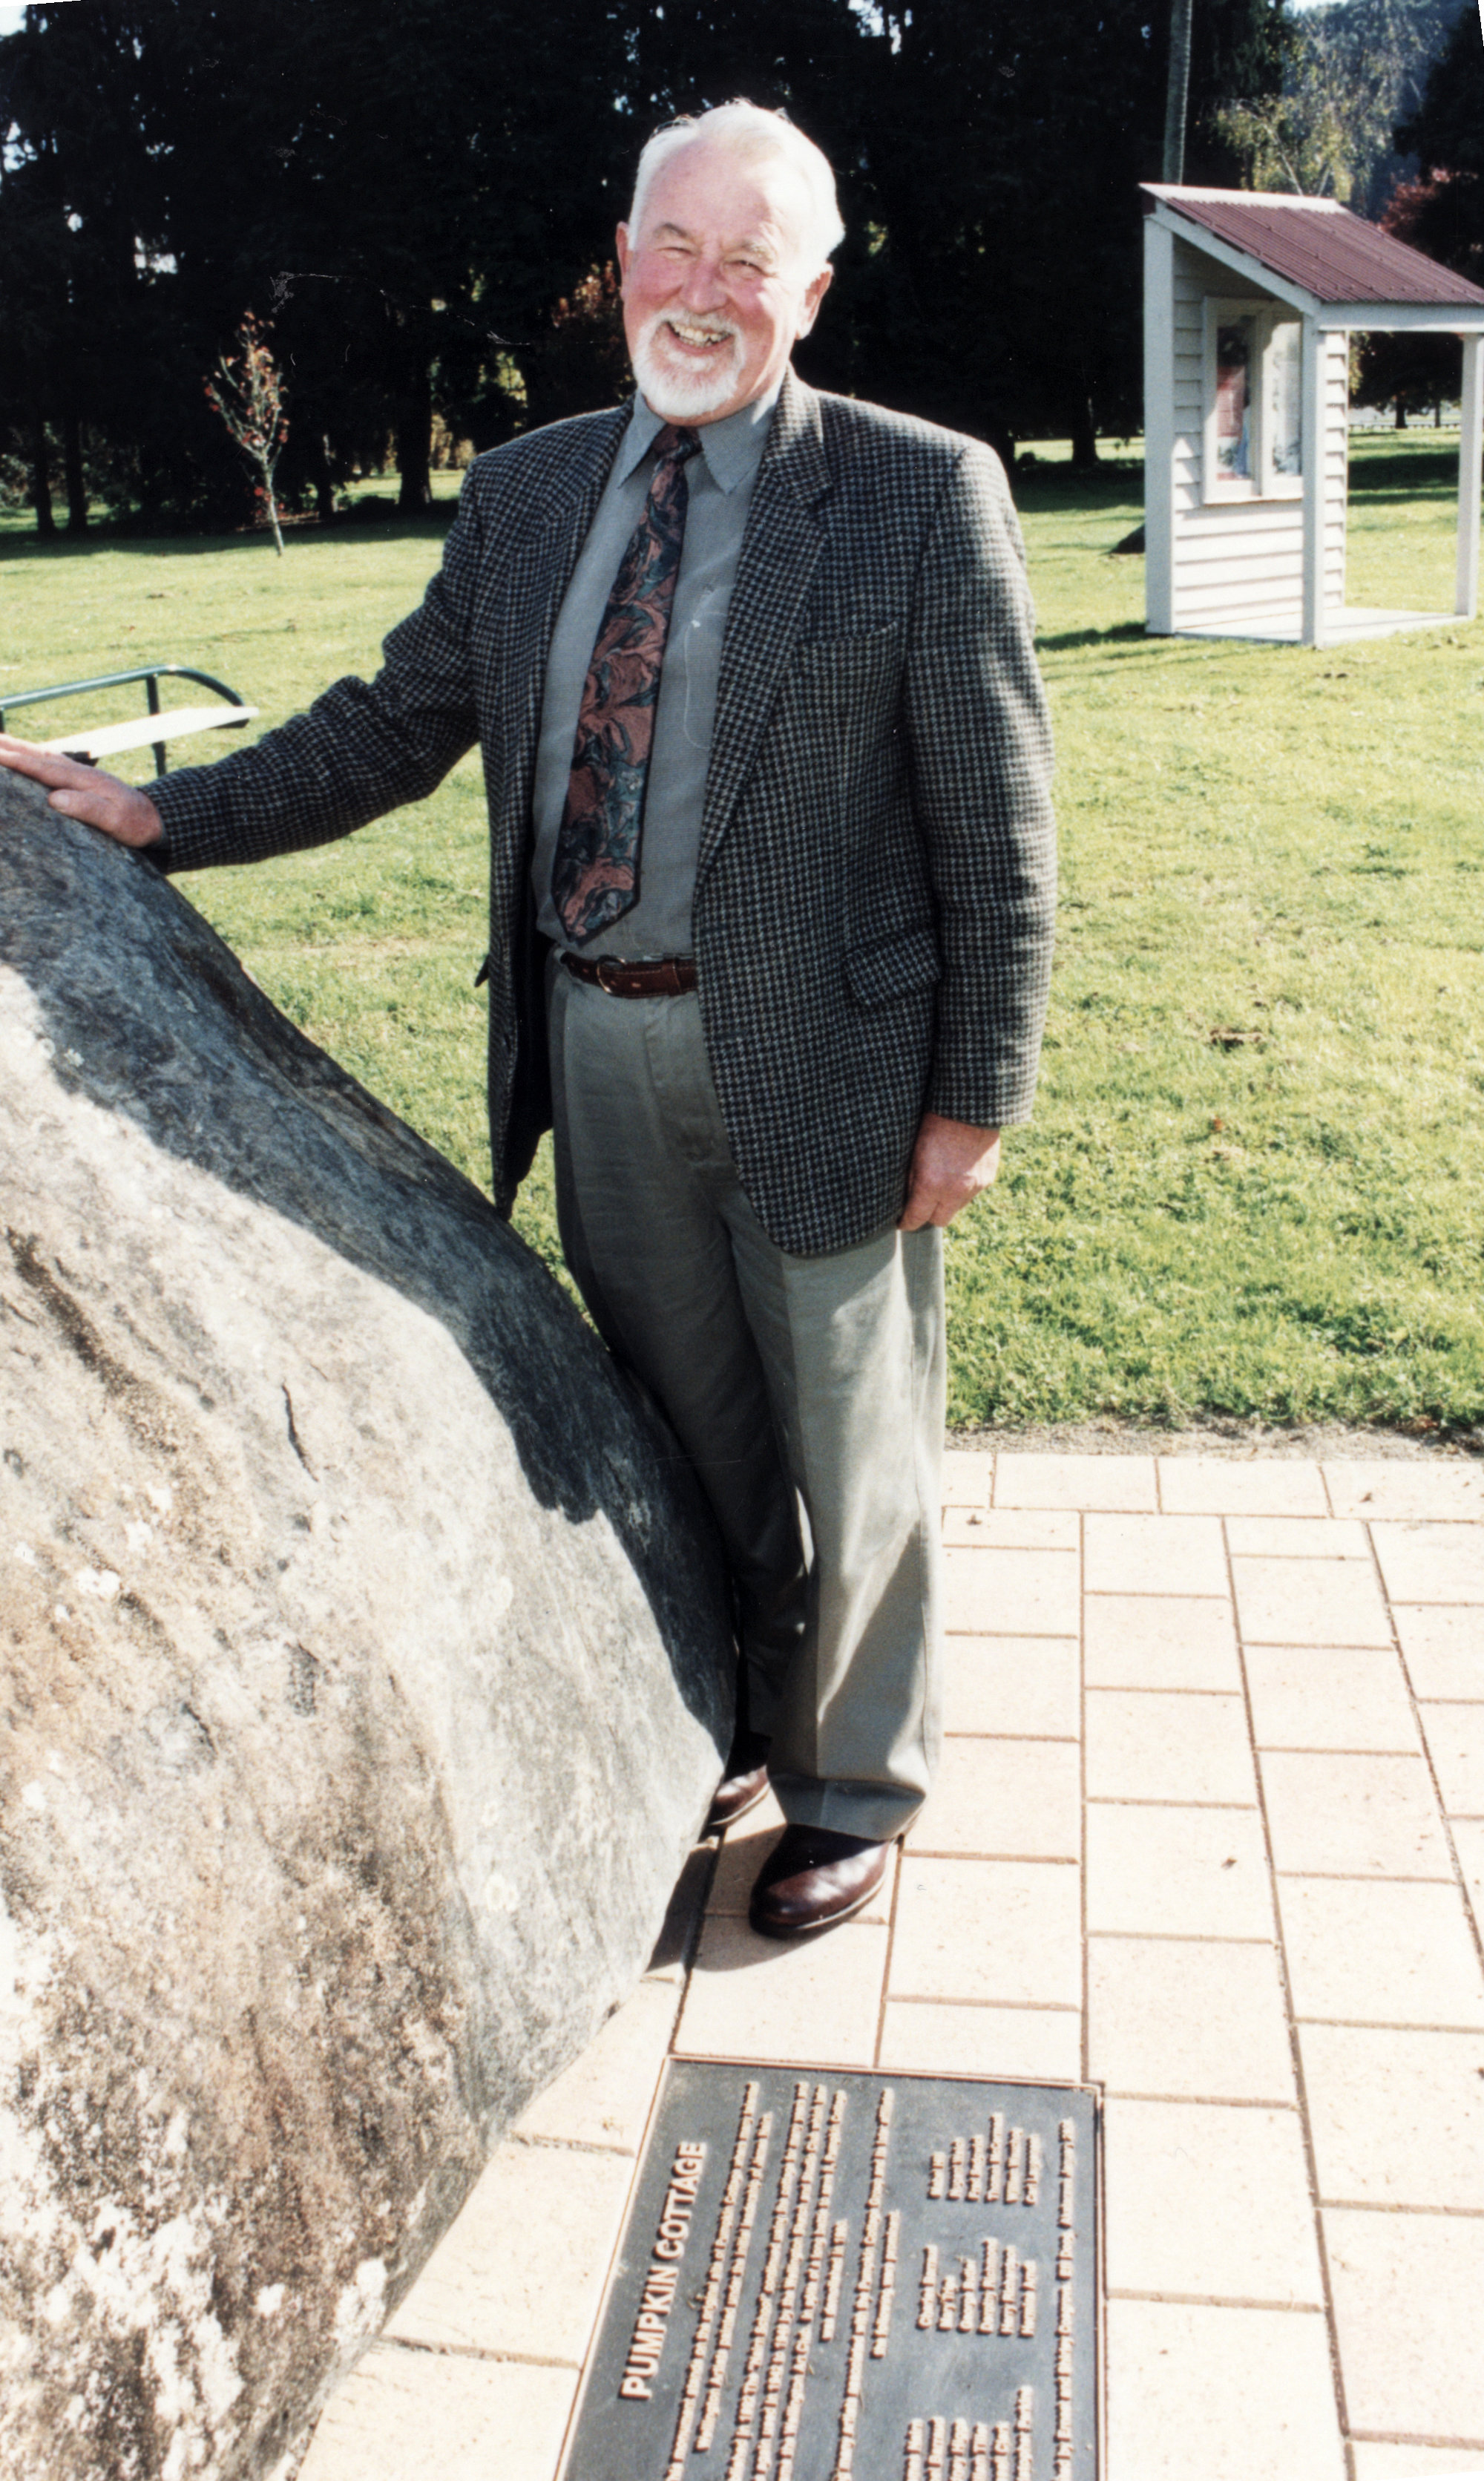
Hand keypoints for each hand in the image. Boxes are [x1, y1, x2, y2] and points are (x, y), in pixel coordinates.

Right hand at [0, 735, 163, 846]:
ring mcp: (76, 772)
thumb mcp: (115, 820)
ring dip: (14, 746)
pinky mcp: (76, 777)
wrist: (153, 817)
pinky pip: (45, 761)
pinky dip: (28, 754)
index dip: (15, 761)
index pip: (41, 768)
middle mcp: (76, 770)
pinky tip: (18, 754)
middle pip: (35, 754)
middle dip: (7, 746)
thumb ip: (87, 808)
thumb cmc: (134, 823)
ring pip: (38, 754)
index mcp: (81, 780)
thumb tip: (54, 799)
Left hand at [899, 1111, 1000, 1229]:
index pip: (916, 1218)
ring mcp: (975, 1187)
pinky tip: (958, 1171)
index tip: (902, 1221)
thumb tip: (907, 1198)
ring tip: (941, 1182)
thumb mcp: (913, 1151)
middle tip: (921, 1205)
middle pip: (939, 1220)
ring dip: (947, 1201)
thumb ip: (911, 1179)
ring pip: (957, 1207)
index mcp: (931, 1184)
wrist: (970, 1108)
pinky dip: (963, 1189)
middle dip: (929, 1215)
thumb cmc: (935, 1123)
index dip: (907, 1222)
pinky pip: (972, 1194)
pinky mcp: (988, 1179)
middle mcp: (955, 1191)